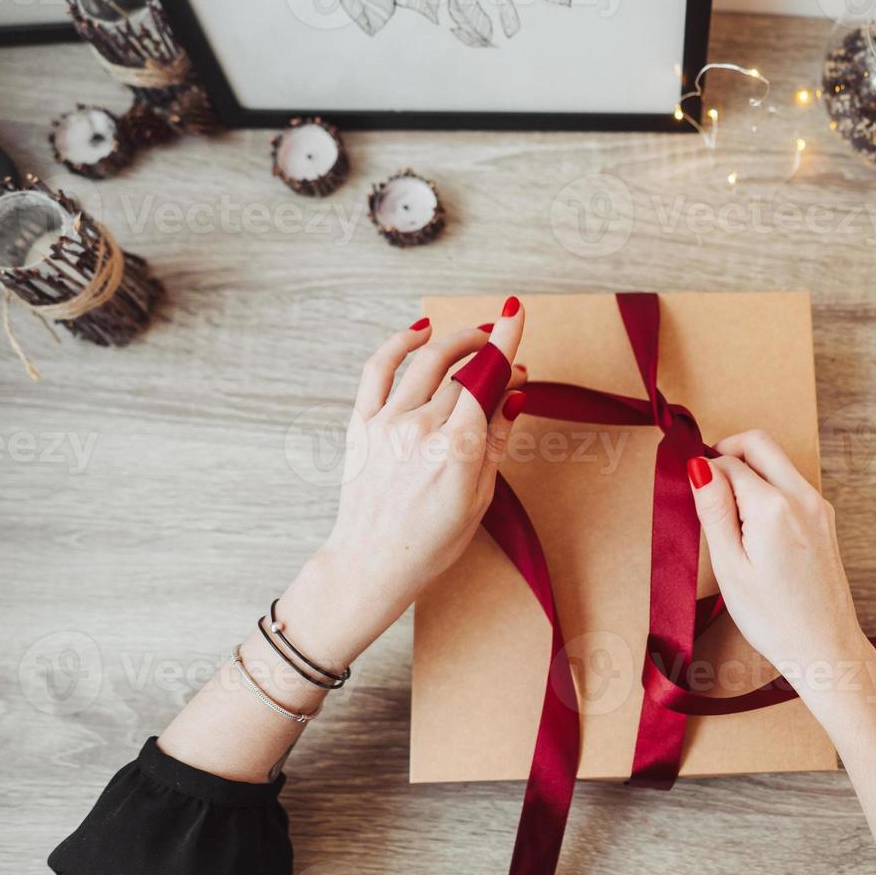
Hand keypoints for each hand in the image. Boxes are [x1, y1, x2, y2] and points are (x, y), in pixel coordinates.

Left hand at [280, 299, 527, 664]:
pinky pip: (378, 368)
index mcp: (457, 452)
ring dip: (454, 342)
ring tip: (473, 336)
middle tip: (504, 350)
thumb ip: (497, 440)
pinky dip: (398, 342)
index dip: (504, 343)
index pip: (486, 381)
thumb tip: (514, 394)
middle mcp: (421, 430)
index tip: (514, 312)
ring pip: (427, 363)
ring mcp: (387, 424)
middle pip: (463, 373)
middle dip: (489, 353)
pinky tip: (419, 331)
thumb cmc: (431, 542)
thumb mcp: (480, 497)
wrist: (372, 562)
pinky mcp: (361, 424)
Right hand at [687, 430, 866, 669]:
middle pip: (759, 443)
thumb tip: (698, 466)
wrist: (824, 647)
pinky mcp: (824, 518)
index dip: (702, 472)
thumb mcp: (729, 566)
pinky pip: (791, 483)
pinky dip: (767, 488)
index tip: (691, 493)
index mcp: (773, 506)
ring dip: (749, 471)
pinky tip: (753, 527)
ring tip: (729, 517)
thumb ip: (714, 509)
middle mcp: (802, 496)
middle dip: (727, 452)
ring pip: (777, 461)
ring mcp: (818, 505)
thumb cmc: (773, 618)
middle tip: (707, 487)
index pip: (727, 462)